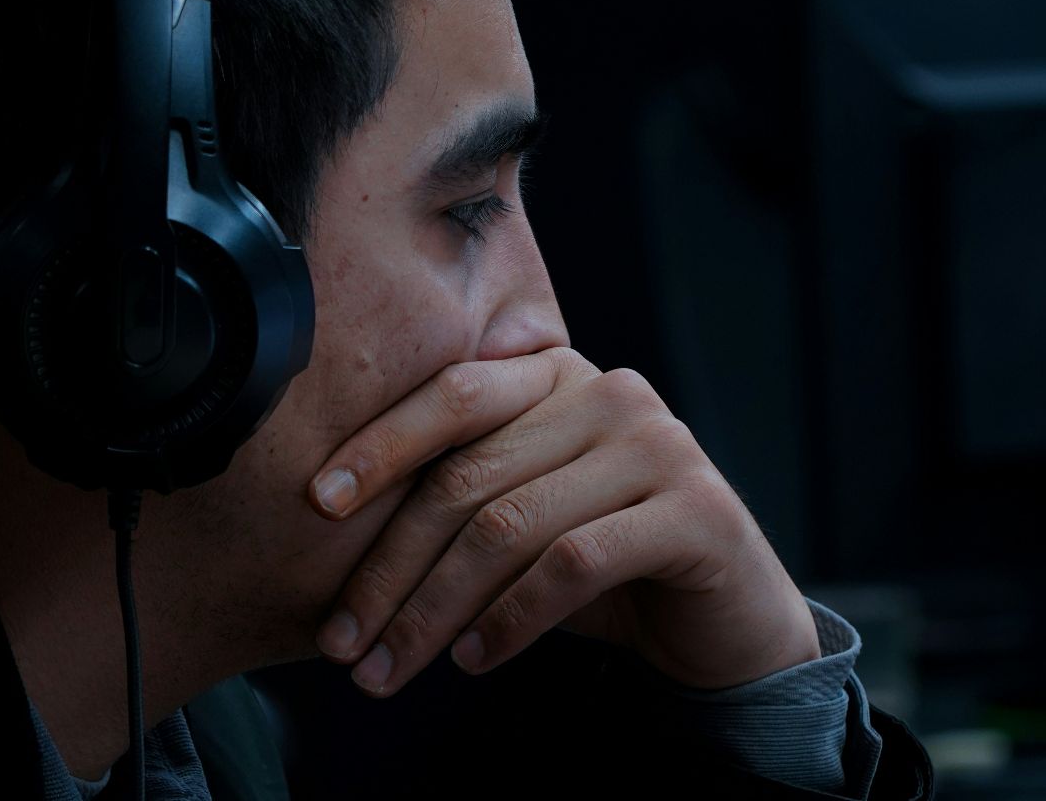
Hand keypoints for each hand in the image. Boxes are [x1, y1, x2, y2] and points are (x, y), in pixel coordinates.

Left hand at [305, 346, 820, 696]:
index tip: (316, 503)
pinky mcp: (694, 512)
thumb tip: (337, 534)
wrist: (729, 621)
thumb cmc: (608, 567)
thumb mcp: (527, 520)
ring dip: (434, 610)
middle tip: (341, 641)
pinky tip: (472, 659)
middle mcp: (612, 394)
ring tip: (388, 667)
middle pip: (470, 477)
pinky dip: (509, 620)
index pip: (455, 396)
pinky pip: (571, 564)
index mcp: (561, 377)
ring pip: (510, 527)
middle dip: (391, 569)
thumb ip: (463, 499)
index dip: (381, 446)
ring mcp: (660, 447)